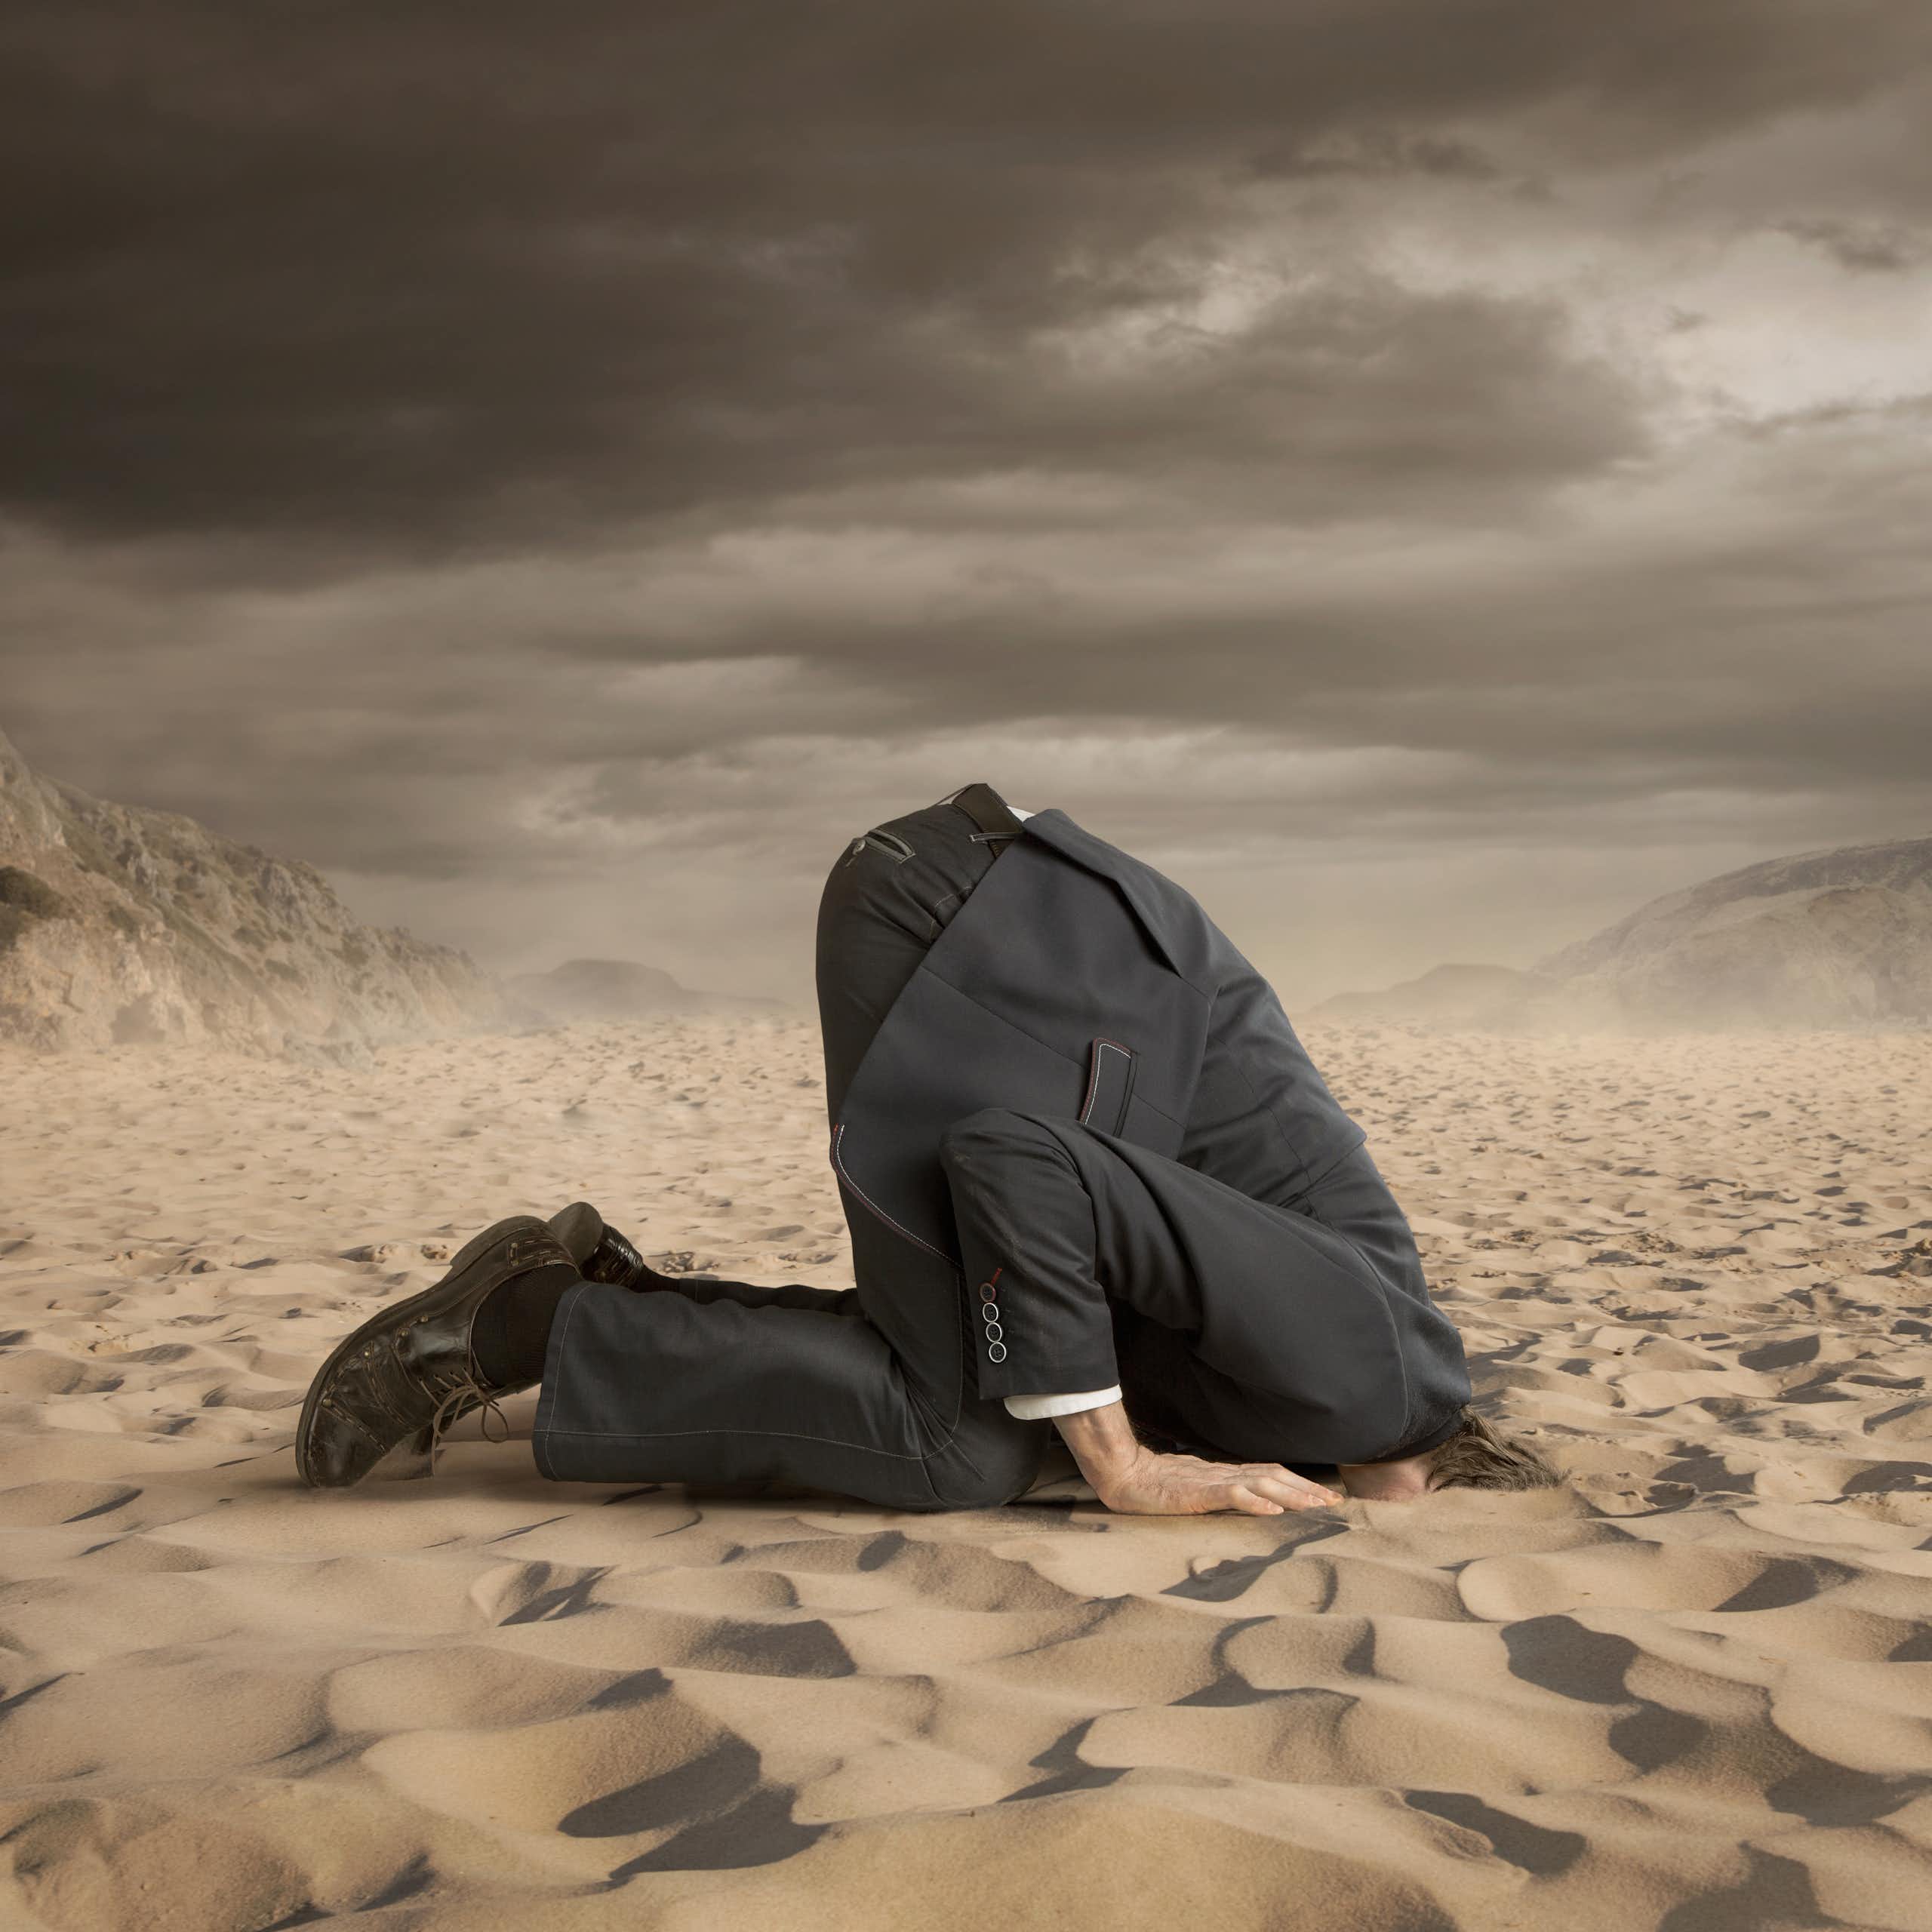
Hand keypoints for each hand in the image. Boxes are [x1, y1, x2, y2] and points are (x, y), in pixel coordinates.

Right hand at [1093, 1447, 1341, 1516]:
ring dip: (1291, 1494)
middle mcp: (1225, 1474)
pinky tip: (1272, 1508)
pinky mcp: (1196, 1492)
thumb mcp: (1196, 1489)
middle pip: (1274, 1476)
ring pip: (1260, 1483)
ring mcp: (1211, 1482)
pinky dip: (1254, 1500)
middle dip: (1307, 1490)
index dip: (1301, 1484)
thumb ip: (1221, 1492)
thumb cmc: (1156, 1484)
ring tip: (1315, 1506)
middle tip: (1336, 1502)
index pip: (1271, 1474)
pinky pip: (1229, 1494)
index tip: (1327, 1497)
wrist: (1123, 1475)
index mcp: (1226, 1474)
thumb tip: (1250, 1501)